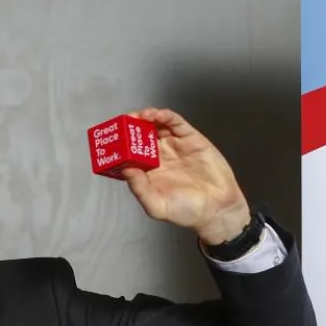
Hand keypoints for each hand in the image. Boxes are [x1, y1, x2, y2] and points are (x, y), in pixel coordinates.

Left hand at [120, 108, 251, 245]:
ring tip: (135, 116)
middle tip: (120, 122)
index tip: (109, 140)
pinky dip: (164, 116)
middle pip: (139, 137)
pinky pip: (176, 123)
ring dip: (144, 118)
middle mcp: (159, 157)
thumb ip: (139, 188)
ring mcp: (174, 146)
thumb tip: (125, 170)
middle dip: (129, 128)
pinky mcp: (191, 139)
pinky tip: (155, 115)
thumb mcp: (156, 205)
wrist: (217, 208)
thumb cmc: (185, 211)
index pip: (128, 154)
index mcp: (147, 172)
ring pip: (156, 126)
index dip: (118, 146)